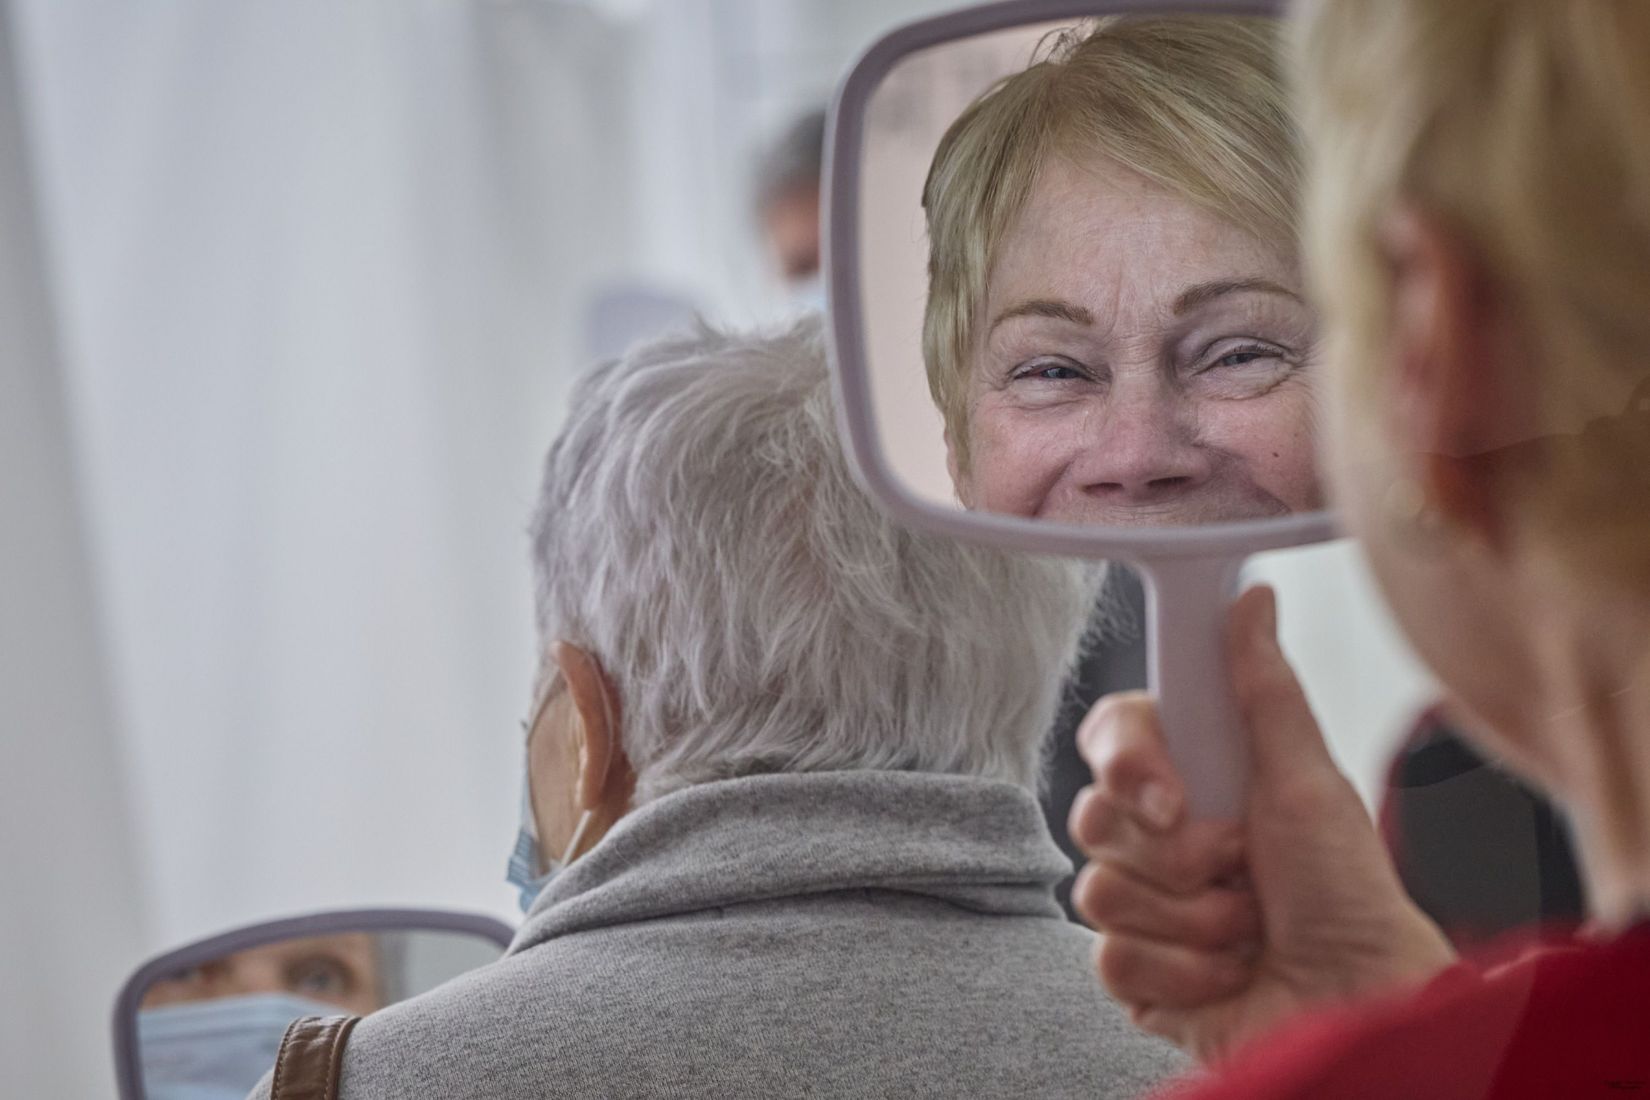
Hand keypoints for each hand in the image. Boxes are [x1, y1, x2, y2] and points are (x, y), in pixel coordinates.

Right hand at [1068, 585, 1457, 1063]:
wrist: (1359, 1001)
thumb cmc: (1350, 895)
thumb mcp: (1308, 779)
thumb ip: (1264, 689)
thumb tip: (1251, 599)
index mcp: (1195, 780)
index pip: (1110, 739)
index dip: (1126, 763)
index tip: (1171, 794)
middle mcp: (1161, 840)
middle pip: (1094, 816)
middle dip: (1177, 853)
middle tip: (1242, 866)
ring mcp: (1145, 907)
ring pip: (1099, 891)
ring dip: (1191, 918)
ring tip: (1249, 927)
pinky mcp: (1138, 975)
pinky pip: (1111, 957)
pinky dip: (1184, 970)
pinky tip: (1230, 971)